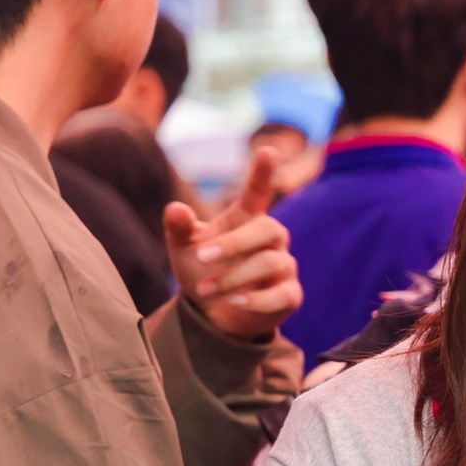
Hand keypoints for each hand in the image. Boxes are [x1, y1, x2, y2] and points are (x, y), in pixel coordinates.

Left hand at [165, 147, 301, 340]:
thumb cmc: (203, 272)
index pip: (258, 192)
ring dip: (234, 276)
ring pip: (271, 263)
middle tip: (202, 256)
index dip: (263, 173)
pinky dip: (255, 299)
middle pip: (269, 229)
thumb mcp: (183, 248)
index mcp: (246, 220)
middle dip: (234, 243)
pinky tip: (233, 301)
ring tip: (205, 289)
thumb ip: (179, 227)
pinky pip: (281, 293)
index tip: (268, 151)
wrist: (214, 314)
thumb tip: (175, 208)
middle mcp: (272, 240)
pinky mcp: (290, 295)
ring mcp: (284, 267)